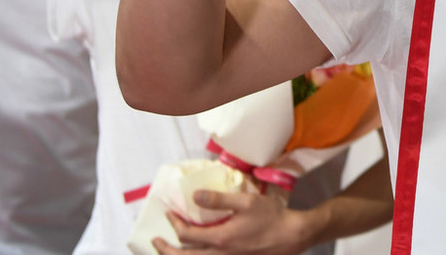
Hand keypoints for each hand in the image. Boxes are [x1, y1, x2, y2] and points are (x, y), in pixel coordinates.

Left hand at [152, 188, 319, 254]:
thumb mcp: (245, 202)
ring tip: (169, 250)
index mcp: (219, 239)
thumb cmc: (270, 217)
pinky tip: (196, 251)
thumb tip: (194, 196)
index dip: (175, 223)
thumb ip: (218, 199)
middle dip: (166, 249)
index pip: (186, 235)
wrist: (291, 236)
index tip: (170, 213)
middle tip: (155, 241)